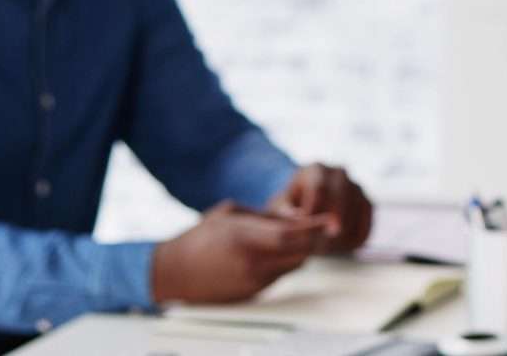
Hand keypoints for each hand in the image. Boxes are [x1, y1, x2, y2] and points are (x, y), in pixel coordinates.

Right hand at [151, 201, 327, 304]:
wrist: (175, 273)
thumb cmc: (200, 238)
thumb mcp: (231, 214)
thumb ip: (265, 216)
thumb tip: (296, 217)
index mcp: (245, 238)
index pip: (292, 234)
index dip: (315, 226)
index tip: (331, 217)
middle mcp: (253, 262)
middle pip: (302, 253)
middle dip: (315, 239)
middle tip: (323, 225)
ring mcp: (255, 281)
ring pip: (295, 265)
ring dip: (302, 250)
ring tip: (297, 234)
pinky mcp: (255, 292)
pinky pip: (282, 274)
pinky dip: (287, 261)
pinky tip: (277, 251)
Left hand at [270, 162, 373, 253]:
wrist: (305, 208)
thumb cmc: (288, 209)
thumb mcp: (279, 210)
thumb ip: (286, 213)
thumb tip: (302, 218)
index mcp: (316, 170)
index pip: (320, 188)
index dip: (317, 210)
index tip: (311, 229)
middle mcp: (340, 174)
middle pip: (343, 194)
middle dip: (337, 218)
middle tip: (329, 240)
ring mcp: (356, 187)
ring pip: (359, 207)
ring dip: (348, 229)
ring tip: (330, 248)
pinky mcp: (366, 203)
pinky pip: (368, 220)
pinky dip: (359, 235)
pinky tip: (344, 248)